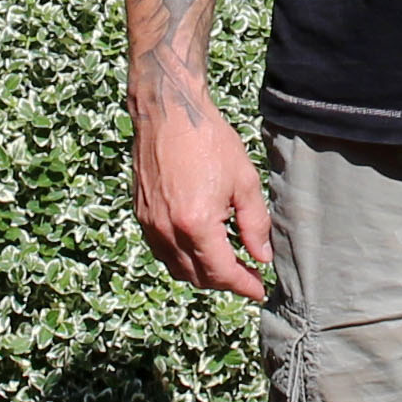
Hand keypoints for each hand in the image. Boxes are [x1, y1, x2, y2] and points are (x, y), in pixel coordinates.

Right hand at [134, 97, 273, 301]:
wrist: (168, 112)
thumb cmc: (207, 140)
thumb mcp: (244, 181)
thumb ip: (254, 224)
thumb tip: (260, 256)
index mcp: (196, 224)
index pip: (222, 272)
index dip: (244, 285)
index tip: (259, 290)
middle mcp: (168, 231)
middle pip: (197, 277)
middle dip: (225, 282)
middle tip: (248, 274)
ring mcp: (150, 224)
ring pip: (176, 268)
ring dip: (202, 274)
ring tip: (225, 263)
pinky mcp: (141, 214)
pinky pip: (161, 251)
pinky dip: (182, 258)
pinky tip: (199, 246)